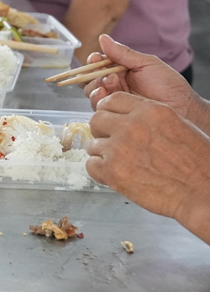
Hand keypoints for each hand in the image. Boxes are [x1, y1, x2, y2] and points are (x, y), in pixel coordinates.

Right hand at [82, 35, 200, 119]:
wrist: (180, 108)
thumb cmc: (168, 85)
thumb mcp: (146, 64)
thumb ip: (123, 53)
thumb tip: (103, 38)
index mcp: (122, 69)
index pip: (99, 64)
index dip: (94, 61)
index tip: (95, 59)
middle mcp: (115, 83)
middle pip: (90, 78)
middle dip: (94, 75)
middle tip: (109, 76)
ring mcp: (114, 98)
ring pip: (91, 91)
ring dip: (95, 86)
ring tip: (110, 85)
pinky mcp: (114, 113)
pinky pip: (98, 106)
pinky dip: (98, 99)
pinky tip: (106, 95)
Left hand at [87, 93, 209, 227]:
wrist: (202, 191)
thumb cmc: (197, 163)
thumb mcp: (178, 125)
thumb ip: (150, 118)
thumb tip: (129, 117)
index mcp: (150, 111)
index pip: (112, 100)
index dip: (109, 111)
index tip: (112, 120)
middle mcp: (132, 126)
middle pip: (96, 119)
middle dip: (102, 131)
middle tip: (114, 143)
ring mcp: (119, 148)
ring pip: (93, 145)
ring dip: (104, 154)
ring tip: (122, 163)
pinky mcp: (112, 171)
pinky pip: (91, 165)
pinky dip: (101, 171)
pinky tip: (117, 175)